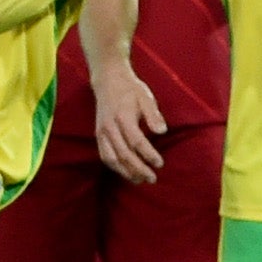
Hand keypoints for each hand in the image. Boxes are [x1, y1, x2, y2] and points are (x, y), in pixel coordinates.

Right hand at [91, 58, 168, 185]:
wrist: (108, 81)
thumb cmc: (131, 89)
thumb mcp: (146, 97)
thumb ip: (153, 115)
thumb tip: (162, 131)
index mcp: (123, 117)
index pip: (136, 141)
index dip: (148, 154)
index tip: (160, 164)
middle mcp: (110, 127)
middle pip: (123, 154)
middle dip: (138, 169)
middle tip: (152, 178)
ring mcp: (102, 132)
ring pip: (111, 158)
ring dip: (125, 171)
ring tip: (139, 180)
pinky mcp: (99, 135)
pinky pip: (104, 155)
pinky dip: (115, 167)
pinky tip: (126, 172)